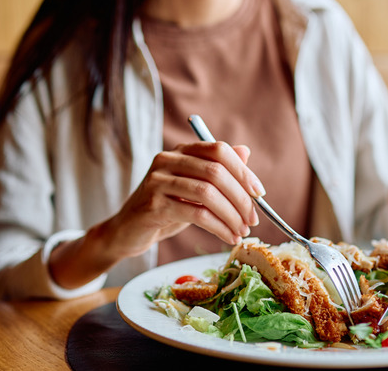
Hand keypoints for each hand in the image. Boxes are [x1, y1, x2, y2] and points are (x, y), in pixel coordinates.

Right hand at [103, 141, 264, 256]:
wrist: (128, 231)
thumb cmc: (165, 209)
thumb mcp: (194, 188)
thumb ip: (217, 170)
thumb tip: (245, 151)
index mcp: (180, 151)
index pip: (218, 150)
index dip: (243, 171)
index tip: (259, 194)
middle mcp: (167, 160)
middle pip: (216, 172)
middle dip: (241, 198)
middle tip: (253, 220)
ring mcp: (157, 181)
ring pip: (207, 193)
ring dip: (231, 215)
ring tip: (242, 231)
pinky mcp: (153, 205)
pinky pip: (196, 214)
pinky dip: (218, 227)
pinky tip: (228, 237)